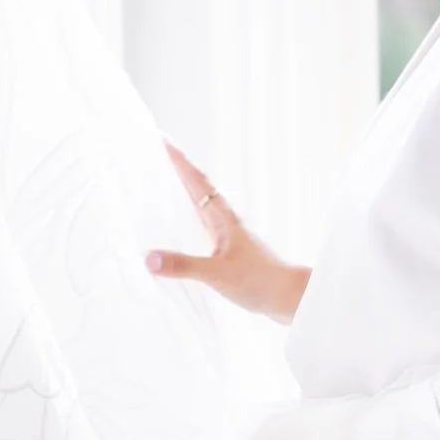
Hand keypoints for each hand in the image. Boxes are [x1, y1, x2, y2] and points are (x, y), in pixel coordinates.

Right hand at [146, 142, 310, 322]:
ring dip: (185, 191)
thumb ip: (183, 265)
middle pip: (199, 188)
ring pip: (202, 205)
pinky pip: (204, 225)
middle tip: (160, 153)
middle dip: (179, 170)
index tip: (164, 142)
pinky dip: (191, 217)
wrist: (291, 297)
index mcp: (224, 218)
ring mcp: (230, 235)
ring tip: (167, 181)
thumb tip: (148, 258)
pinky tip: (185, 226)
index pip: (198, 182)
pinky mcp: (231, 250)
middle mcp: (227, 221)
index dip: (180, 162)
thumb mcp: (217, 273)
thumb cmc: (261, 281)